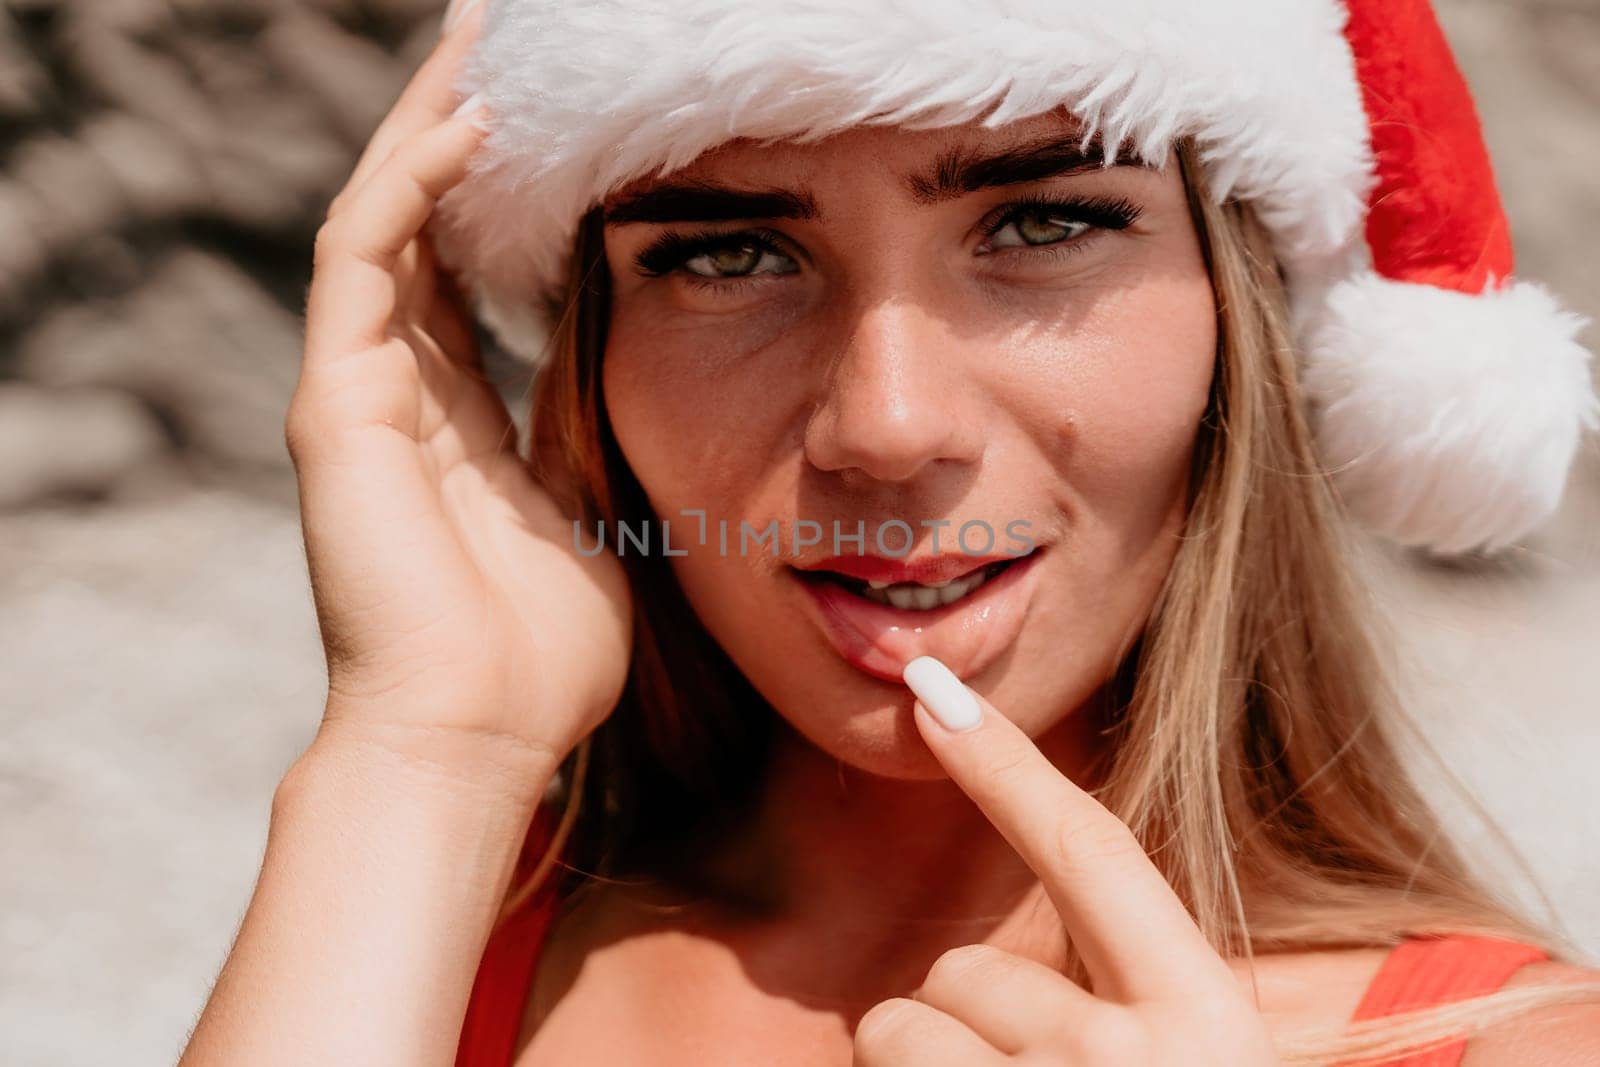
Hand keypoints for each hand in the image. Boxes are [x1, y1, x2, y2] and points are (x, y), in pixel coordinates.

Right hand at [285, 4, 631, 784]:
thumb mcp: (585, 515)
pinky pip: (366, 264)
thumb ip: (584, 439)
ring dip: (431, 128)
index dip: (501, 190)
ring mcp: (359, 392)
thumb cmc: (543, 650)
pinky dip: (412, 190)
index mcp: (455, 416)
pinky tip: (472, 131)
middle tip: (504, 39)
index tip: (557, 121)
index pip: (465, 268)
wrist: (481, 736)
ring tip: (483, 47)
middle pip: (420, 223)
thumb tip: (630, 381)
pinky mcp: (338, 406)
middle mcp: (397, 390)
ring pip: (383, 220)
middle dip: (459, 128)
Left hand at [853, 657, 1279, 1065]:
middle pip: (966, 968)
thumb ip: (1128, 1001)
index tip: (937, 694)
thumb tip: (994, 953)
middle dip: (971, 1027)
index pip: (1091, 853)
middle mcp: (1125, 1061)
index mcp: (1206, 1022)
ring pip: (902, 1024)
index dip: (1008, 769)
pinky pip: (871, 1066)